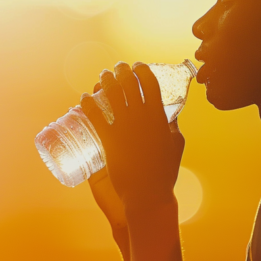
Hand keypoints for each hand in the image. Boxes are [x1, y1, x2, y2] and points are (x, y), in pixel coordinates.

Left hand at [80, 62, 184, 211]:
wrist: (147, 194)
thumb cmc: (164, 172)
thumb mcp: (176, 145)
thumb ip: (174, 128)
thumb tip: (171, 117)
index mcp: (159, 116)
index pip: (150, 82)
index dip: (142, 70)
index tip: (137, 66)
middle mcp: (141, 116)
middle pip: (128, 83)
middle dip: (121, 70)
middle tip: (116, 68)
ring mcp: (124, 126)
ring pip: (110, 94)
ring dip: (105, 81)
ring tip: (102, 77)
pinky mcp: (108, 139)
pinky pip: (94, 114)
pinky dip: (88, 103)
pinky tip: (84, 98)